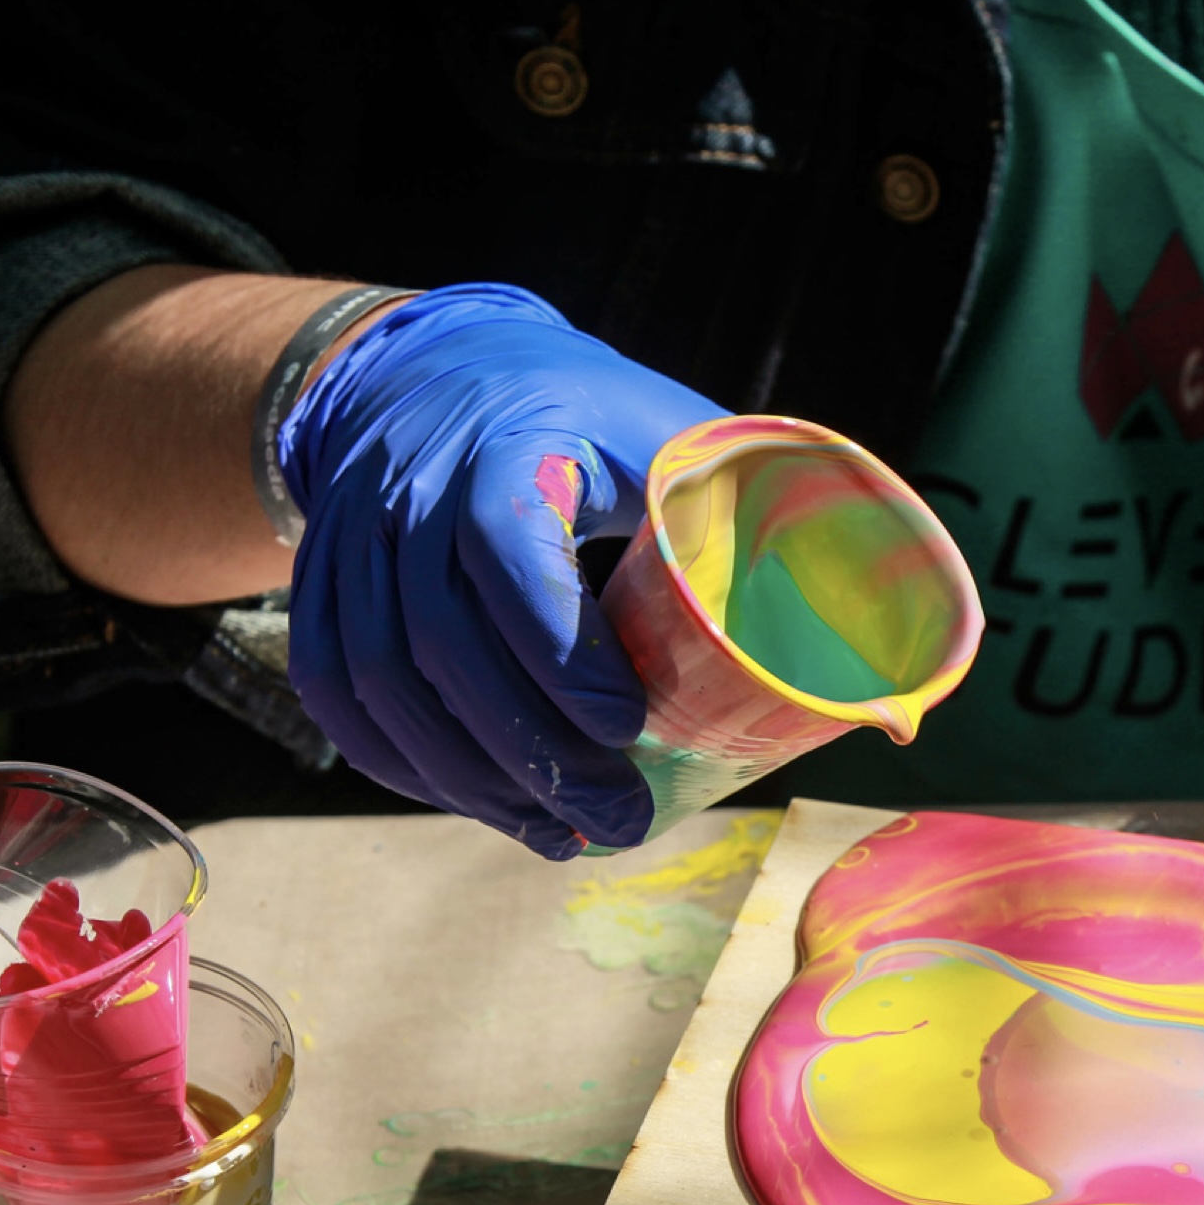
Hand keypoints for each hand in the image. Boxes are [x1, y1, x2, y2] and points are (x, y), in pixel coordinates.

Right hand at [281, 284, 721, 855]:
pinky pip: (338, 693)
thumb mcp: (667, 432)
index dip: (559, 651)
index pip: (508, 549)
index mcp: (506, 442)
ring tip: (554, 831)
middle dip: (531, 750)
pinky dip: (400, 763)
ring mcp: (349, 540)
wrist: (426, 372)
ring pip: (382, 681)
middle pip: (441, 641)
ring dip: (467, 777)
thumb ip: (755, 521)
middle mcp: (408, 489)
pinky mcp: (319, 585)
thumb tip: (884, 677)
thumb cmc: (577, 415)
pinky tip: (473, 801)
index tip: (628, 726)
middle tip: (613, 819)